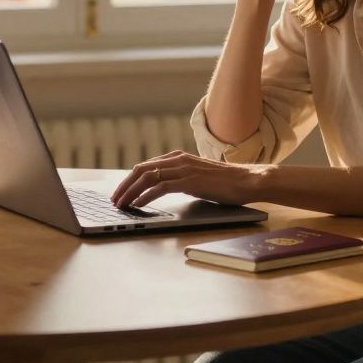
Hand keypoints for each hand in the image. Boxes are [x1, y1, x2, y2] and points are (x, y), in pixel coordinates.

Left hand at [109, 151, 268, 207]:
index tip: (121, 192)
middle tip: (115, 200)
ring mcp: (183, 169)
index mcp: (178, 157)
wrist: (247, 181)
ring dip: (130, 192)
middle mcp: (178, 160)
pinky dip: (145, 196)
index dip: (130, 179)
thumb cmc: (225, 183)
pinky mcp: (189, 181)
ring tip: (121, 204)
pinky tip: (138, 205)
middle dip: (124, 185)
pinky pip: (160, 187)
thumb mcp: (198, 177)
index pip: (146, 166)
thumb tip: (163, 189)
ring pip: (147, 177)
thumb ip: (181, 178)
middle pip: (141, 169)